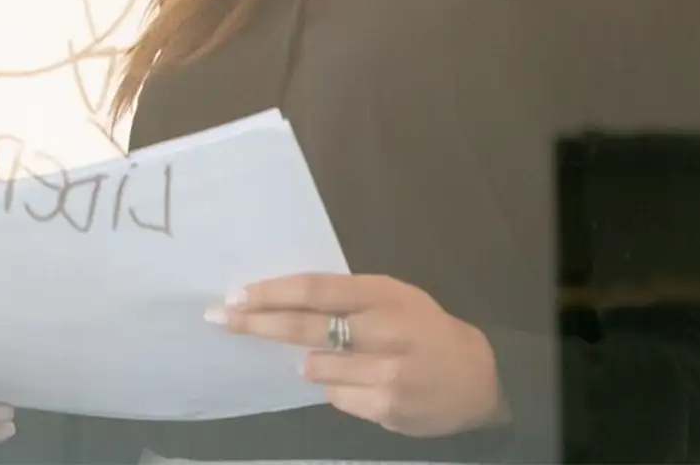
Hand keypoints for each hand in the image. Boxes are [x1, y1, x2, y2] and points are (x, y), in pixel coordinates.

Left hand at [208, 273, 511, 437]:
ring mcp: (386, 373)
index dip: (270, 293)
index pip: (315, 290)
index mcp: (382, 295)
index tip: (235, 295)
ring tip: (340, 358)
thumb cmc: (424, 329)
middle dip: (257, 324)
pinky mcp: (386, 408)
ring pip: (315, 368)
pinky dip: (336, 389)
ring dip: (310, 363)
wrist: (480, 379)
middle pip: (305, 327)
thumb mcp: (392, 298)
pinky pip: (336, 398)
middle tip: (219, 318)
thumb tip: (279, 303)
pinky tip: (362, 382)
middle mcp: (384, 331)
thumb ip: (344, 299)